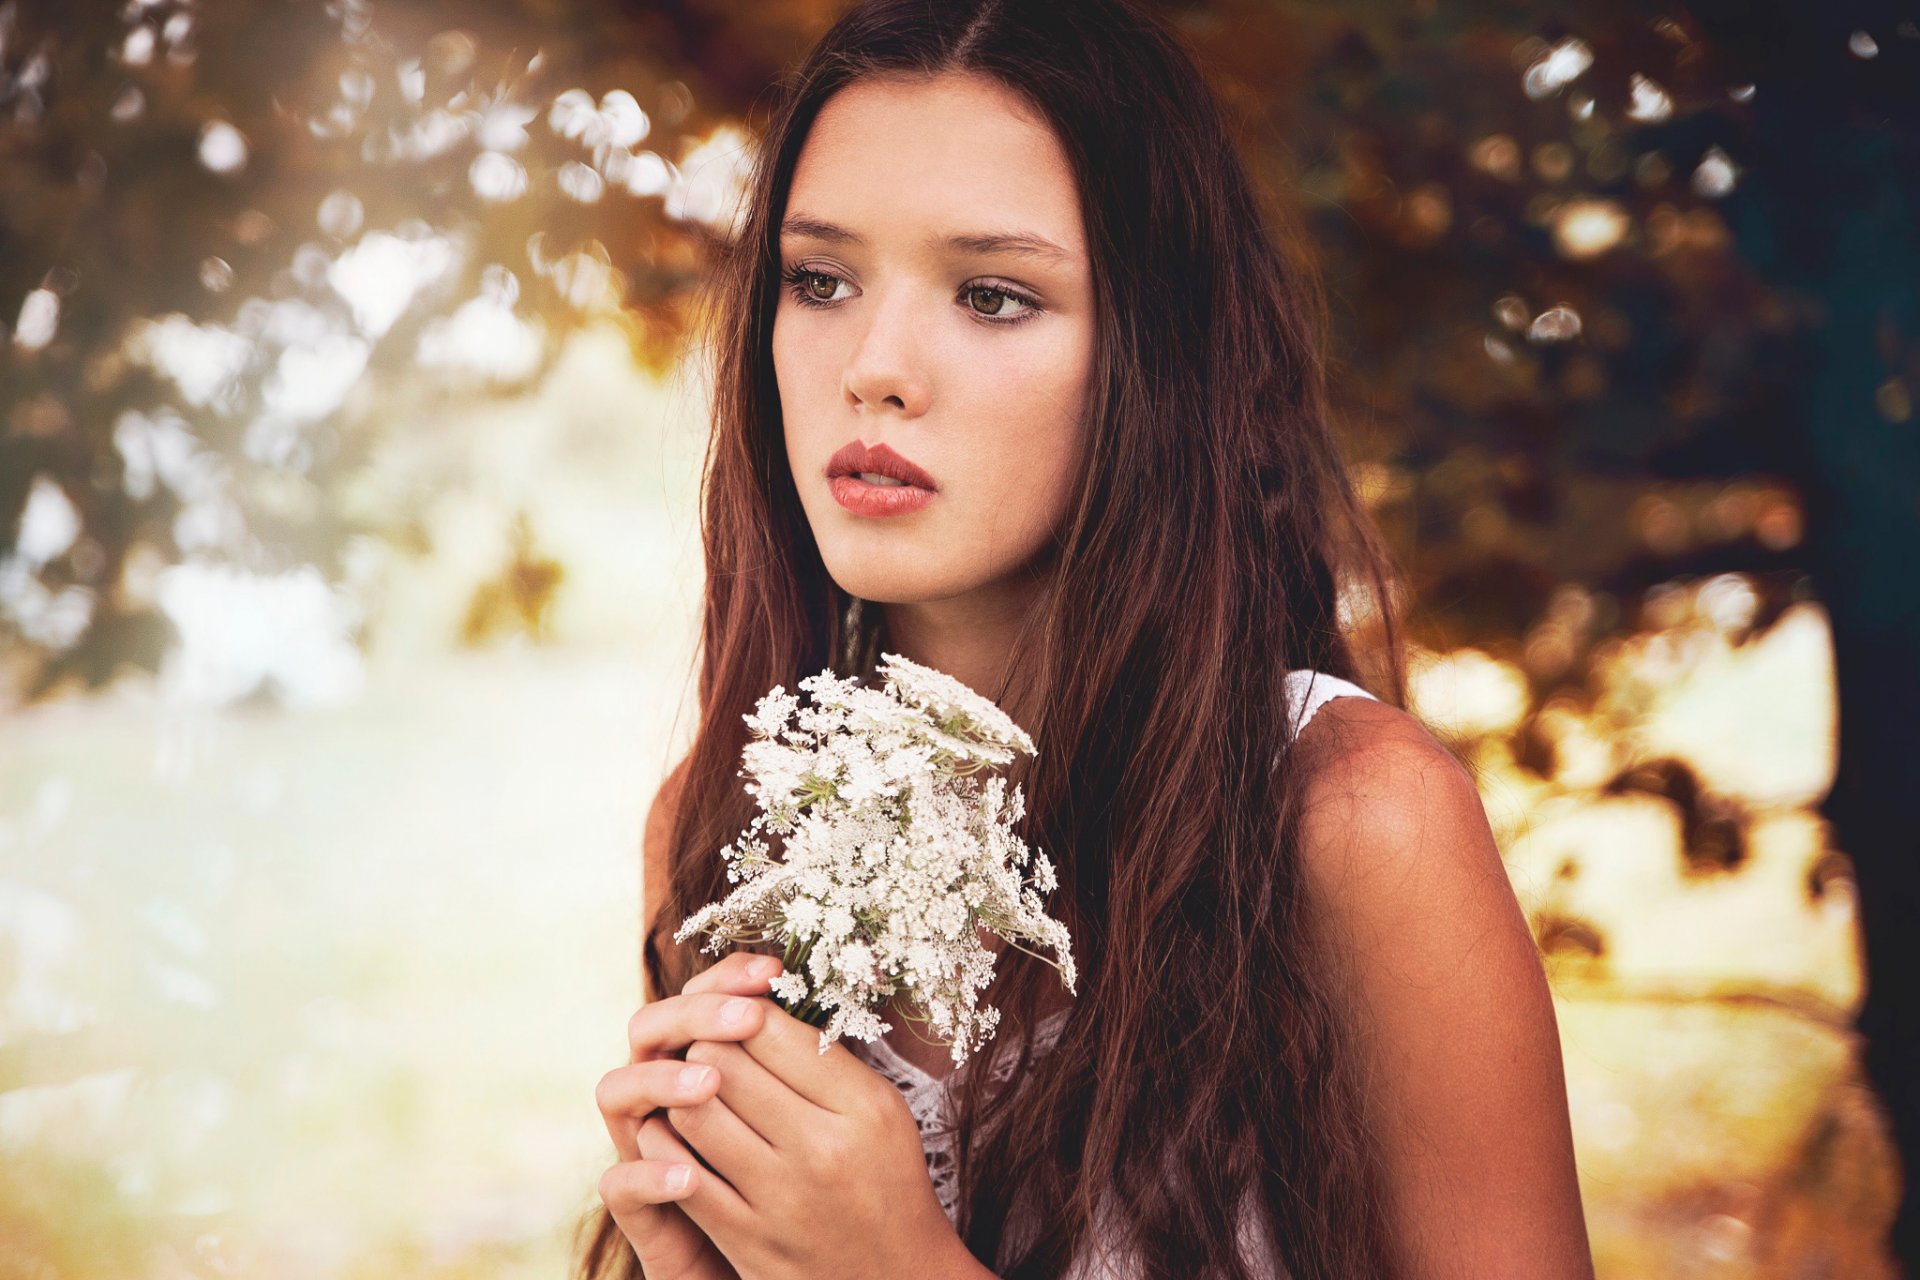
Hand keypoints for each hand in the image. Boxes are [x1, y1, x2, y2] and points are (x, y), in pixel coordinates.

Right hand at [596, 951, 786, 1278]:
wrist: (786, 1259)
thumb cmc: (798, 1176)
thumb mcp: (806, 1112)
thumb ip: (801, 1056)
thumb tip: (831, 993)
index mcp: (703, 1054)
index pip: (697, 994)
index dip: (730, 979)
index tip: (775, 972)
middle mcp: (662, 1090)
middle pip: (653, 1027)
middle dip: (700, 1015)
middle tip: (748, 1016)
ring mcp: (639, 1145)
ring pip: (619, 1090)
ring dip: (665, 1081)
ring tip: (710, 1082)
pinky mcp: (635, 1206)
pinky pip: (620, 1184)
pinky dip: (651, 1176)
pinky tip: (689, 1176)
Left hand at [669, 976, 968, 1279]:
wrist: (895, 1279)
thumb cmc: (885, 1179)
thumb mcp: (879, 1109)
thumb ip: (826, 1059)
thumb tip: (755, 1003)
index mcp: (862, 1107)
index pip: (773, 1030)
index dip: (743, 1012)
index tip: (741, 1017)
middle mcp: (822, 1150)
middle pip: (726, 1062)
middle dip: (707, 1046)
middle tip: (710, 1049)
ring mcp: (780, 1198)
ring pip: (693, 1110)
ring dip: (683, 1092)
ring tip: (698, 1089)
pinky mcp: (745, 1239)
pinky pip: (679, 1172)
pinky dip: (668, 1144)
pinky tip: (681, 1134)